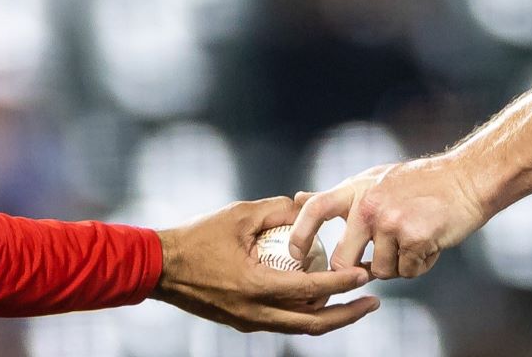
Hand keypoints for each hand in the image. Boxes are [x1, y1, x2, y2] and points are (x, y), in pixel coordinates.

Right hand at [152, 196, 379, 334]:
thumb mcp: (239, 214)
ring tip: (352, 304)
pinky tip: (317, 299)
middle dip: (346, 315)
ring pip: (298, 327)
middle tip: (371, 302)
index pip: (311, 289)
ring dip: (328, 317)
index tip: (364, 276)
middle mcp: (255, 312)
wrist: (159, 268)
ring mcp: (248, 321)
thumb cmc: (197, 237)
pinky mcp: (241, 322)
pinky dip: (304, 314)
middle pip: (313, 323)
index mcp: (256, 286)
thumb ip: (277, 209)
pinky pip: (282, 322)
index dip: (341, 283)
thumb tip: (308, 204)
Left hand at [290, 153, 488, 279]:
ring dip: (397, 264)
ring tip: (413, 239)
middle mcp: (368, 205)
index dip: (300, 235)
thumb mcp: (371, 180)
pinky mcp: (415, 238)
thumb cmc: (418, 183)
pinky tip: (430, 242)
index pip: (315, 210)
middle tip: (375, 262)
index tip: (297, 256)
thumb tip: (298, 198)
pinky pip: (408, 272)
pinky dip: (419, 264)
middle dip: (356, 270)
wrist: (466, 180)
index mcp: (355, 189)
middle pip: (344, 260)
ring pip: (380, 271)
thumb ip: (336, 195)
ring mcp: (391, 222)